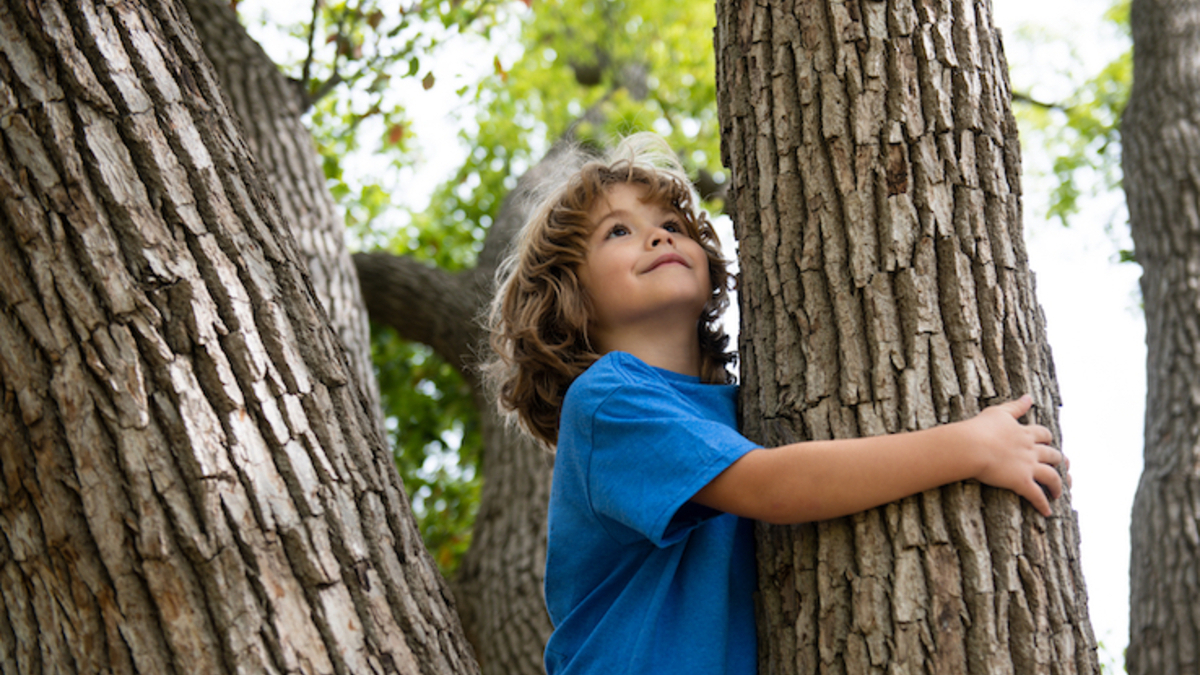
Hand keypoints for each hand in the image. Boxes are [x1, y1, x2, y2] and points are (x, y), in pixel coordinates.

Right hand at [967, 395, 1064, 516]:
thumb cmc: (980, 428)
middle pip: (1053, 455)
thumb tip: (1028, 396)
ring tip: (1059, 494)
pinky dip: (1043, 504)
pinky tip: (1047, 512)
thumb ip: (1015, 406)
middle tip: (1064, 467)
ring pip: (1052, 477)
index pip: (1043, 434)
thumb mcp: (998, 412)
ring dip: (1058, 486)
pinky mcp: (1021, 482)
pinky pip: (1037, 495)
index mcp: (1024, 433)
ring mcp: (1028, 466)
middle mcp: (1031, 450)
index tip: (1049, 441)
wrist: (972, 446)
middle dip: (1060, 462)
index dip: (1047, 438)